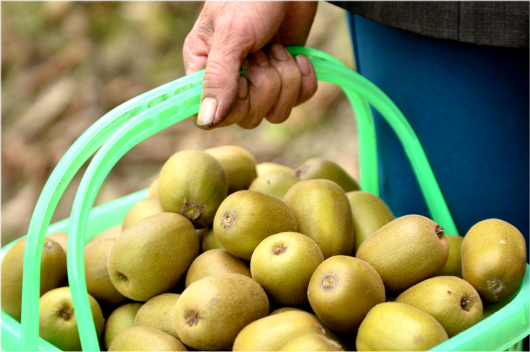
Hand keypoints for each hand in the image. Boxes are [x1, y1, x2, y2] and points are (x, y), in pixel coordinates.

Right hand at [183, 0, 318, 128]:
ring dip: (286, 81)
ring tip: (279, 49)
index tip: (242, 81)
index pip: (210, 117)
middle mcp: (230, 81)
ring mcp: (260, 81)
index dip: (233, 106)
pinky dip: (305, 80)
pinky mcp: (286, 78)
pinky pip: (299, 101)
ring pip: (275, 113)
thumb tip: (205, 121)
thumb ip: (218, 78)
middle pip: (248, 117)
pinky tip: (299, 56)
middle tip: (264, 52)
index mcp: (204, 68)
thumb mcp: (231, 34)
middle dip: (265, 85)